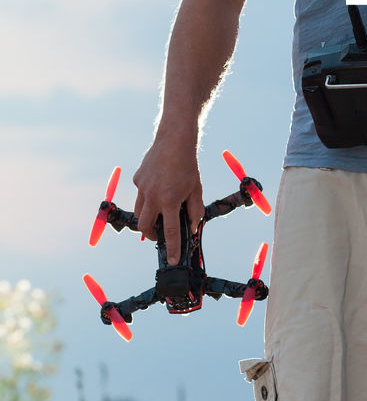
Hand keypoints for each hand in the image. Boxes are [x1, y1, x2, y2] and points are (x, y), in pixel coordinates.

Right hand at [133, 132, 204, 264]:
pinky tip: (158, 186)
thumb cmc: (188, 165)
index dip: (172, 248)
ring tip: (159, 213)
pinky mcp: (137, 179)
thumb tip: (192, 228)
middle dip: (152, 234)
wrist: (174, 140)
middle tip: (159, 235)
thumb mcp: (196, 189)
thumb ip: (194, 211)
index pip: (171, 231)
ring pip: (140, 211)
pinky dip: (148, 196)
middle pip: (145, 226)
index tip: (171, 260)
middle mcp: (153, 196)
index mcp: (170, 200)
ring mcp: (142, 187)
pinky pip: (140, 194)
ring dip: (147, 217)